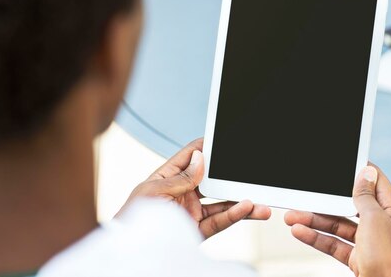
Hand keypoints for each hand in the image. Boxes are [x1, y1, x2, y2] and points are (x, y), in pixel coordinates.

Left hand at [118, 137, 270, 238]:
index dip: (208, 147)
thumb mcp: (154, 192)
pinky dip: (235, 215)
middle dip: (233, 177)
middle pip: (214, 180)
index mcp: (168, 177)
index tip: (225, 140)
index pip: (191, 157)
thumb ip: (181, 177)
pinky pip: (220, 221)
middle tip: (251, 173)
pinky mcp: (197, 231)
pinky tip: (247, 209)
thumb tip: (200, 158)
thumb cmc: (132, 219)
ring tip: (260, 203)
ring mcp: (191, 212)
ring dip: (243, 202)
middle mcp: (182, 193)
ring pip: (223, 203)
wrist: (131, 251)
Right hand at [284, 164, 390, 276]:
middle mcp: (381, 223)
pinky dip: (317, 238)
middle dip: (325, 200)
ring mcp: (369, 242)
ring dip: (315, 220)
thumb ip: (366, 197)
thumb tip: (366, 172)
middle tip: (306, 194)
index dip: (358, 170)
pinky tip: (301, 232)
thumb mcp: (374, 221)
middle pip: (349, 204)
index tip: (341, 162)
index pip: (375, 181)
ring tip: (293, 217)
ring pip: (337, 224)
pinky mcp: (358, 258)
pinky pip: (334, 243)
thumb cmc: (389, 263)